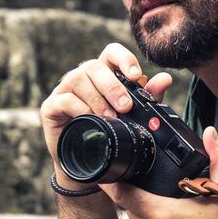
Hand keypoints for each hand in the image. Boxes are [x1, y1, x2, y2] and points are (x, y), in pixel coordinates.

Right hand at [40, 43, 171, 187]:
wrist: (88, 165)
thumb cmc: (110, 133)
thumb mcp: (134, 115)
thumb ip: (148, 96)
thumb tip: (165, 79)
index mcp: (103, 74)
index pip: (111, 52)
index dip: (123, 58)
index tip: (135, 76)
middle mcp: (83, 77)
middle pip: (95, 66)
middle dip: (113, 86)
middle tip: (126, 107)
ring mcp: (65, 90)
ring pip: (78, 79)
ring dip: (97, 98)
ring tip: (110, 117)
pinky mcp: (51, 106)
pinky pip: (64, 99)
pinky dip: (79, 108)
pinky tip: (90, 119)